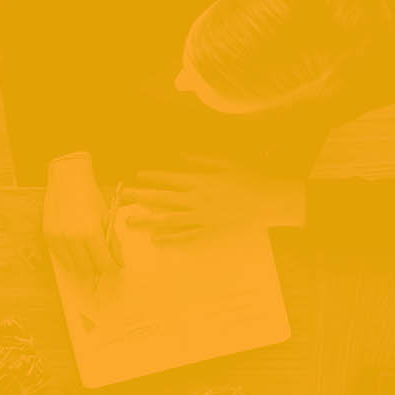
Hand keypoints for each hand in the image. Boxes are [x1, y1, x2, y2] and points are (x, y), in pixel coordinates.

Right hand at [43, 155, 119, 279]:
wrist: (67, 181)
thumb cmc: (90, 197)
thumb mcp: (107, 217)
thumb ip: (112, 241)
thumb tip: (118, 260)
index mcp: (91, 232)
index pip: (103, 262)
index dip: (111, 267)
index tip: (115, 267)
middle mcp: (73, 238)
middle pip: (88, 267)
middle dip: (98, 269)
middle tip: (103, 266)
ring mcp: (59, 238)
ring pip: (72, 265)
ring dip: (83, 266)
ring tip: (90, 262)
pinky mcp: (48, 236)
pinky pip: (59, 257)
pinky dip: (68, 260)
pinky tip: (76, 257)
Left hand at [120, 155, 306, 240]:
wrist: (272, 201)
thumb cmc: (251, 178)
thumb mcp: (227, 163)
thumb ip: (201, 160)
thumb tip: (179, 154)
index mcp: (202, 182)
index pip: (171, 179)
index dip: (153, 177)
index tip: (137, 176)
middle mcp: (198, 200)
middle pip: (164, 199)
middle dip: (142, 197)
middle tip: (123, 198)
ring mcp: (203, 218)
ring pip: (169, 220)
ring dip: (148, 220)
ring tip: (130, 221)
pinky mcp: (210, 231)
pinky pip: (187, 236)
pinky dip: (170, 238)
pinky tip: (155, 240)